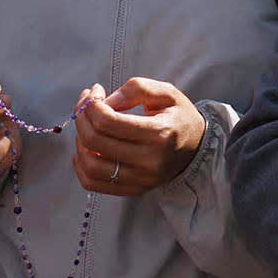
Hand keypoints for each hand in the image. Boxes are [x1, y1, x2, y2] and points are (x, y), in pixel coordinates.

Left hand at [73, 78, 206, 196]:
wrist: (198, 148)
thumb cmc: (179, 117)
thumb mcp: (167, 93)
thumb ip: (137, 88)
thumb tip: (105, 101)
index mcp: (160, 133)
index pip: (108, 121)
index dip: (92, 104)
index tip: (95, 92)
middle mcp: (149, 160)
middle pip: (94, 141)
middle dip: (81, 118)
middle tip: (85, 105)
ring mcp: (140, 179)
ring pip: (89, 165)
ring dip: (79, 142)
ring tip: (87, 127)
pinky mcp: (133, 189)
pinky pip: (92, 183)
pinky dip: (80, 165)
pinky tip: (86, 150)